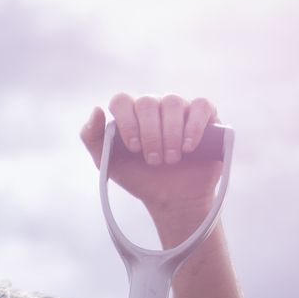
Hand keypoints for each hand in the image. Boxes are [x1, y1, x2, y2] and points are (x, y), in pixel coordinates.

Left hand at [79, 93, 219, 218]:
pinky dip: (194, 126)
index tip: (133, 148)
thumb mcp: (109, 163)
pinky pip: (201, 106)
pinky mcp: (205, 116)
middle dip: (150, 134)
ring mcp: (180, 108)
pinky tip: (189, 147)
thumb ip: (92, 138)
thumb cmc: (139, 177)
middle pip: (147, 102)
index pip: (122, 100)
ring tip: (171, 159)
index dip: (127, 122)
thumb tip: (96, 109)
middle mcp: (155, 105)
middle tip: (153, 160)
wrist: (172, 198)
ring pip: (173, 102)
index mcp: (130, 113)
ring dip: (170, 134)